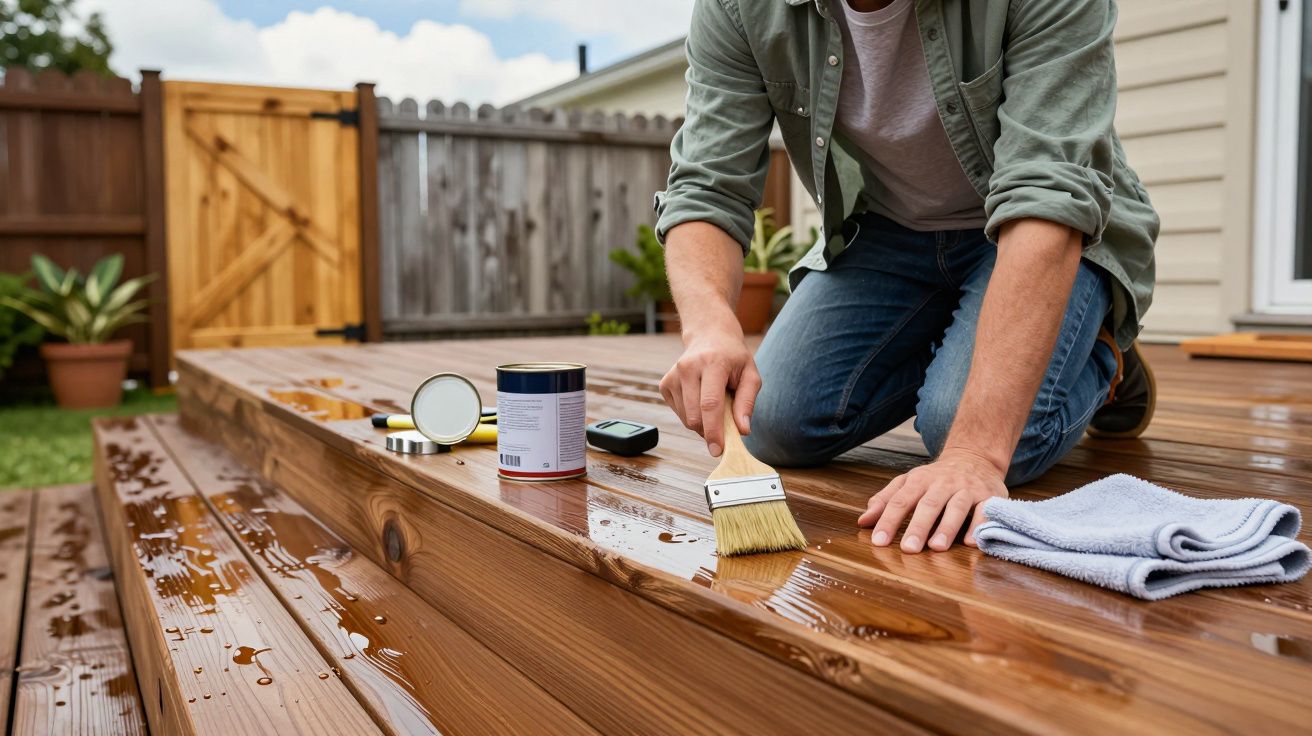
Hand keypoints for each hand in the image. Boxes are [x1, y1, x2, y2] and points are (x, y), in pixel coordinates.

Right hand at [658, 318, 760, 456]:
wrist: (709, 335)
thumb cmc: (733, 358)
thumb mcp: (750, 375)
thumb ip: (748, 403)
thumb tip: (742, 430)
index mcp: (712, 363)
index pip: (710, 404)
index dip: (714, 431)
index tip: (718, 450)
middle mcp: (688, 367)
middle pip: (695, 416)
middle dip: (710, 431)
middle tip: (725, 426)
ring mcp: (673, 375)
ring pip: (686, 419)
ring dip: (702, 423)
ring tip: (714, 404)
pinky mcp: (665, 384)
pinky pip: (679, 414)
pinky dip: (692, 415)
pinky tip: (700, 399)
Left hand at [857, 449, 1008, 552]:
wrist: (974, 458)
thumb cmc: (936, 478)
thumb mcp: (908, 483)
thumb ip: (886, 500)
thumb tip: (863, 522)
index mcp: (919, 480)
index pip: (900, 501)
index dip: (889, 521)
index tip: (878, 542)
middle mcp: (942, 483)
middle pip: (928, 504)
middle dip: (918, 527)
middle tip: (908, 549)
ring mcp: (967, 488)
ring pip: (956, 506)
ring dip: (947, 527)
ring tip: (937, 547)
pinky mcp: (989, 496)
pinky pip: (985, 510)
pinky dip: (979, 525)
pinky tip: (971, 543)